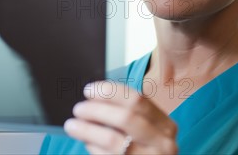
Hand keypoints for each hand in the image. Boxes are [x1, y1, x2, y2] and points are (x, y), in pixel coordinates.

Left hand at [63, 81, 177, 153]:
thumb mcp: (148, 133)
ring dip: (87, 130)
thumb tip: (95, 98)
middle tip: (78, 108)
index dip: (110, 92)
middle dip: (97, 110)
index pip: (137, 100)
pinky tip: (86, 142)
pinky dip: (92, 147)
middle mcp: (162, 143)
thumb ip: (130, 116)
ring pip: (112, 139)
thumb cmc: (147, 152)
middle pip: (125, 117)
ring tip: (72, 125)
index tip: (89, 89)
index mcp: (165, 125)